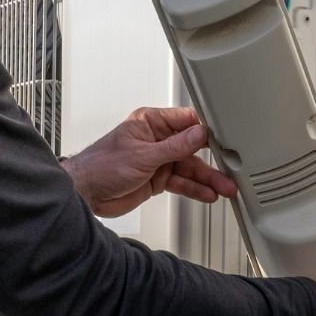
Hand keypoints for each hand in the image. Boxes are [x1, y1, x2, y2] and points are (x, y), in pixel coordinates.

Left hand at [62, 107, 237, 218]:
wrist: (86, 193)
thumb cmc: (101, 165)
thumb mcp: (143, 155)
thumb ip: (175, 146)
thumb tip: (199, 134)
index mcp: (151, 123)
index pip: (186, 121)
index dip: (206, 130)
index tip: (224, 138)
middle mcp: (157, 139)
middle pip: (192, 147)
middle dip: (211, 159)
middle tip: (229, 168)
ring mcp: (158, 160)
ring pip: (189, 168)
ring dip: (207, 179)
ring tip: (224, 188)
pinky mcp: (157, 179)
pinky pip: (181, 182)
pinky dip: (194, 189)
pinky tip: (208, 194)